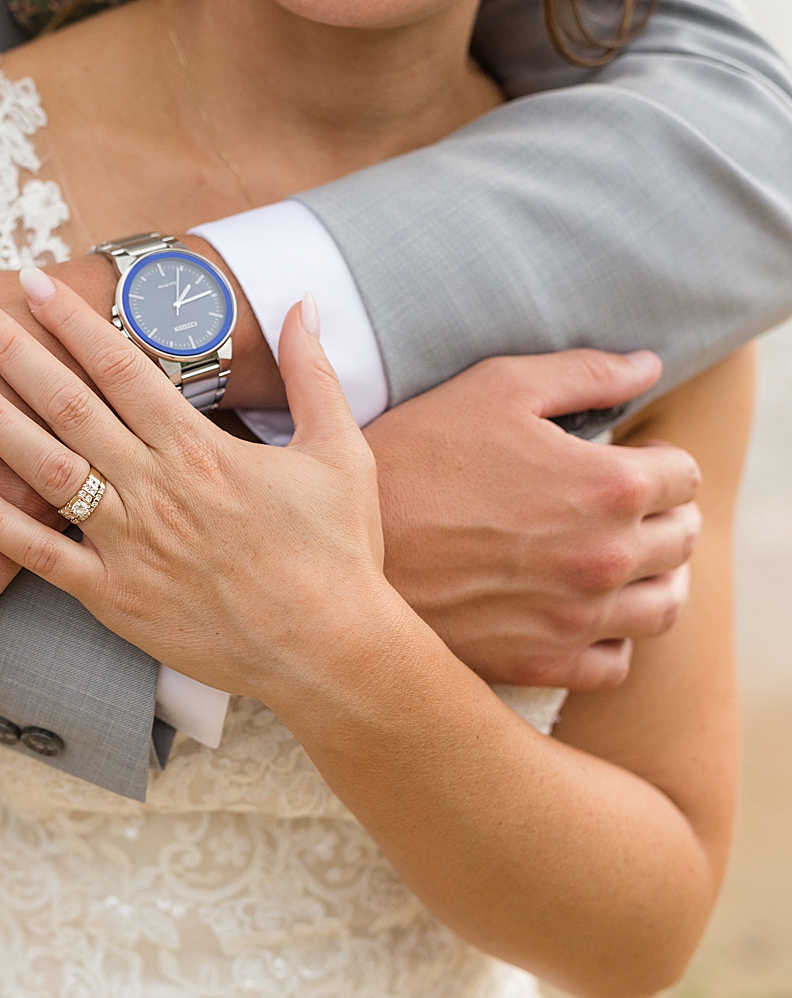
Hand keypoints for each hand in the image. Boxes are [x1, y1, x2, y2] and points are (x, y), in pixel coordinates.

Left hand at [0, 268, 384, 697]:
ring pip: (43, 468)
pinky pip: (40, 556)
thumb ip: (314, 374)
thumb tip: (306, 303)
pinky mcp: (112, 598)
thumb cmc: (339, 553)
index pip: (124, 367)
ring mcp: (128, 544)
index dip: (75, 320)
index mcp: (202, 449)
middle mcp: (155, 488)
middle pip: (68, 404)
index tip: (34, 281)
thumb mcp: (340, 452)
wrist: (331, 652)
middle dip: (11, 349)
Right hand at [368, 351, 700, 688]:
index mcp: (608, 484)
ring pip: (664, 605)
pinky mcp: (541, 661)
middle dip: (658, 515)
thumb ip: (582, 373)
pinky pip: (615, 660)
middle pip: (682, 538)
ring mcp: (577, 617)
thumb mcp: (492, 388)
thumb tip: (648, 366)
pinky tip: (577, 608)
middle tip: (610, 506)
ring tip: (611, 559)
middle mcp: (607, 557)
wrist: (343, 548)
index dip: (654, 460)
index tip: (618, 461)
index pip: (684, 475)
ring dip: (650, 578)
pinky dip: (610, 636)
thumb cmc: (413, 456)